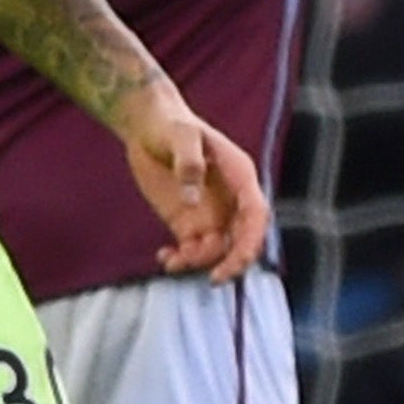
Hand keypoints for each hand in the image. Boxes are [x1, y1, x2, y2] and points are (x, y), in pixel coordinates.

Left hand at [119, 88, 271, 281]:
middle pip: (244, 238)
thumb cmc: (170, 124)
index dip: (251, 240)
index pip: (256, 215)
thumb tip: (192, 200)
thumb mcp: (181, 136)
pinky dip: (181, 260)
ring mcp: (209, 213)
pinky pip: (192, 249)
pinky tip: (164, 257)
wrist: (148, 126)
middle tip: (213, 279)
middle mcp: (230, 200)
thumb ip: (189, 163)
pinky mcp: (187, 222)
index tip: (236, 259)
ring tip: (171, 260)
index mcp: (239, 177)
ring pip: (217, 249)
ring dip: (199, 261)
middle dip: (233, 261)